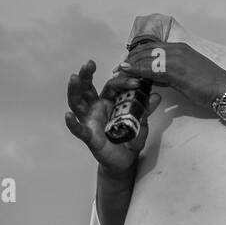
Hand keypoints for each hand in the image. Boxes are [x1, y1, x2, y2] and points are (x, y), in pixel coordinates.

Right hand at [64, 59, 160, 176]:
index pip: (112, 86)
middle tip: (88, 64)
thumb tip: (156, 96)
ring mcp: (90, 120)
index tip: (136, 81)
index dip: (122, 82)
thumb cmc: (130, 138)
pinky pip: (78, 129)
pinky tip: (68, 116)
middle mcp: (96, 107)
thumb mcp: (140, 123)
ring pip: (77, 102)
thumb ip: (145, 110)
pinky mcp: (89, 136)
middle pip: (87, 88)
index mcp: (109, 102)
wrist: (125, 160)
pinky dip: (72, 123)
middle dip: (86, 75)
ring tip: (74, 78)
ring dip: (75, 90)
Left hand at [117, 40, 225, 108]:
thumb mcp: (187, 78)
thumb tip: (155, 78)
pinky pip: (151, 67)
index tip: (128, 63)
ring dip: (131, 64)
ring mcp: (175, 56)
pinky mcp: (175, 68)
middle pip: (146, 50)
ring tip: (119, 71)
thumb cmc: (212, 88)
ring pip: (146, 57)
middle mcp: (176, 49)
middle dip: (131, 59)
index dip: (138, 55)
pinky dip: (138, 70)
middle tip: (118, 68)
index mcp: (180, 49)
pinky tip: (128, 72)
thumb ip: (171, 75)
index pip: (153, 48)